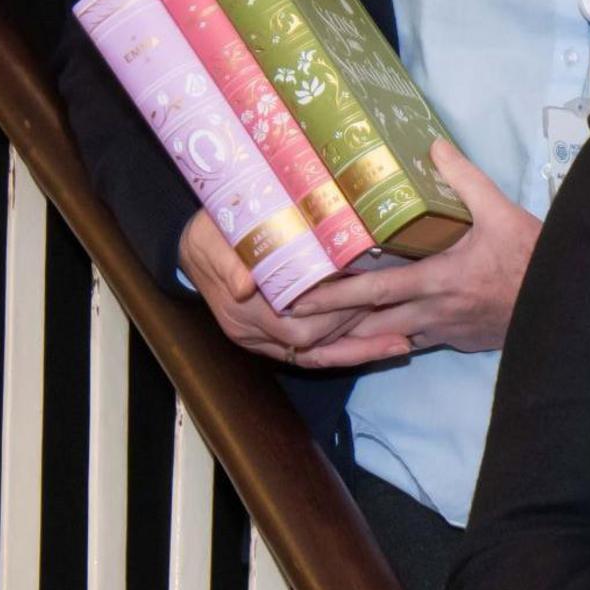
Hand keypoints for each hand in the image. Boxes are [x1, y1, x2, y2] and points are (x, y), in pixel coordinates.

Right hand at [179, 208, 403, 369]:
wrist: (190, 245)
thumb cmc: (210, 233)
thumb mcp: (214, 238)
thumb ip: (229, 262)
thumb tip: (243, 285)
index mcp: (240, 311)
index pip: (295, 327)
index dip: (334, 314)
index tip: (369, 296)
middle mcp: (251, 333)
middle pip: (311, 344)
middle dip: (353, 328)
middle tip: (392, 309)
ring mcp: (261, 340)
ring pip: (315, 356)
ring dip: (357, 349)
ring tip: (399, 341)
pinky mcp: (271, 338)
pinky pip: (311, 355)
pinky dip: (343, 352)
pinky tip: (376, 347)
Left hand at [291, 143, 538, 357]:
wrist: (565, 303)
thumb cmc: (531, 257)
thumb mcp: (500, 211)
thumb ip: (463, 178)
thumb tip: (432, 146)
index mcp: (437, 279)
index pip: (373, 291)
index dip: (332, 296)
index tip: (297, 299)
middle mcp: (434, 311)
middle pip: (369, 324)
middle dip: (329, 326)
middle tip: (291, 323)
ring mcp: (445, 331)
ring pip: (387, 341)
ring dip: (354, 339)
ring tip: (319, 337)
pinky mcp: (457, 341)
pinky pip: (414, 344)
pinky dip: (389, 342)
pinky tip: (373, 338)